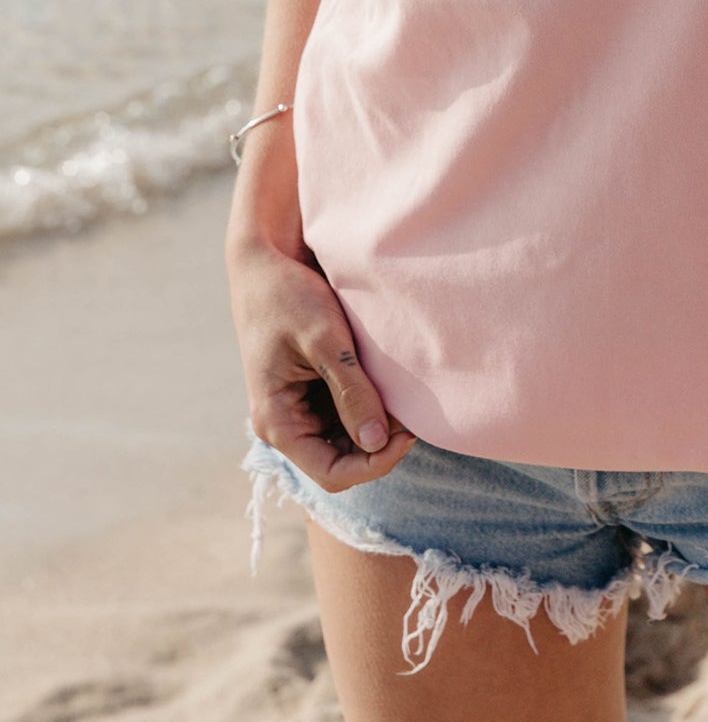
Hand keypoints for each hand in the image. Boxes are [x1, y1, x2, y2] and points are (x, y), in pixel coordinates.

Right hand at [228, 238, 417, 491]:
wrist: (265, 262)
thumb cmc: (287, 296)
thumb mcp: (324, 339)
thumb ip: (350, 390)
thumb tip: (377, 442)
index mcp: (277, 421)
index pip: (332, 472)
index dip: (374, 464)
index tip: (408, 434)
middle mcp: (285, 424)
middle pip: (341, 461)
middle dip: (379, 446)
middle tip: (413, 415)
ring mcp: (298, 409)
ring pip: (346, 441)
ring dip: (376, 428)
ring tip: (405, 400)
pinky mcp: (310, 391)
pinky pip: (344, 415)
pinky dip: (369, 407)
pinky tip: (389, 386)